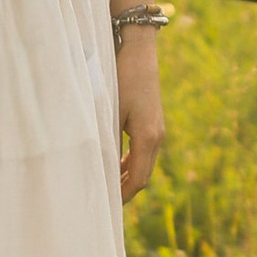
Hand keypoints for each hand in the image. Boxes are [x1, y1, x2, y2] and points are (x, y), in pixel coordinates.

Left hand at [115, 28, 165, 203]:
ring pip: (144, 164)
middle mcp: (157, 136)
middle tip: (105, 204)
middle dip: (125, 191)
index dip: (123, 196)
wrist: (138, 49)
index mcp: (148, 138)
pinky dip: (130, 163)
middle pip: (143, 176)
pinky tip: (115, 166)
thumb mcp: (110, 110)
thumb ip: (106, 140)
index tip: (106, 207)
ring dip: (128, 178)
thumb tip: (98, 168)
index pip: (138, 180)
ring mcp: (157, 129)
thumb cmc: (121, 77)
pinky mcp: (153, 122)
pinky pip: (143, 151)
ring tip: (108, 190)